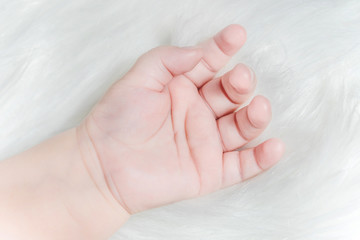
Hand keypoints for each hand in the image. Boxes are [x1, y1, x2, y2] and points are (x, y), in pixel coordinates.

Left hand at [78, 24, 284, 213]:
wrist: (101, 167)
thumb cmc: (115, 120)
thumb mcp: (138, 79)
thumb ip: (168, 60)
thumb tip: (200, 50)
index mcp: (182, 89)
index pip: (210, 65)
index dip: (223, 49)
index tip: (236, 35)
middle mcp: (198, 113)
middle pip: (230, 95)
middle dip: (240, 85)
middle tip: (238, 79)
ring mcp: (206, 143)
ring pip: (241, 128)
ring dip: (255, 117)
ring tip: (259, 108)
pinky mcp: (209, 172)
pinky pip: (242, 166)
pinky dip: (260, 159)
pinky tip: (274, 146)